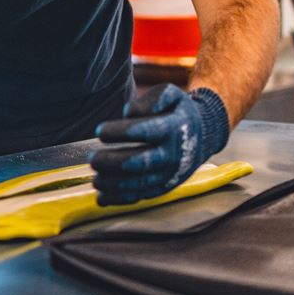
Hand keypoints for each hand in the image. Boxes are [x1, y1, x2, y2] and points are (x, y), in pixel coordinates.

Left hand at [91, 83, 228, 205]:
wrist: (201, 135)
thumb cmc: (176, 111)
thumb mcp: (171, 94)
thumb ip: (152, 98)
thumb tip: (128, 112)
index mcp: (174, 127)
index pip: (147, 130)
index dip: (122, 131)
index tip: (99, 131)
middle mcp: (173, 153)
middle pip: (142, 162)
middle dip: (114, 162)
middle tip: (92, 159)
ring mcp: (169, 173)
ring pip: (141, 183)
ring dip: (115, 184)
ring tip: (95, 180)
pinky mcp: (164, 186)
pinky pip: (142, 196)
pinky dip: (121, 199)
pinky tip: (101, 198)